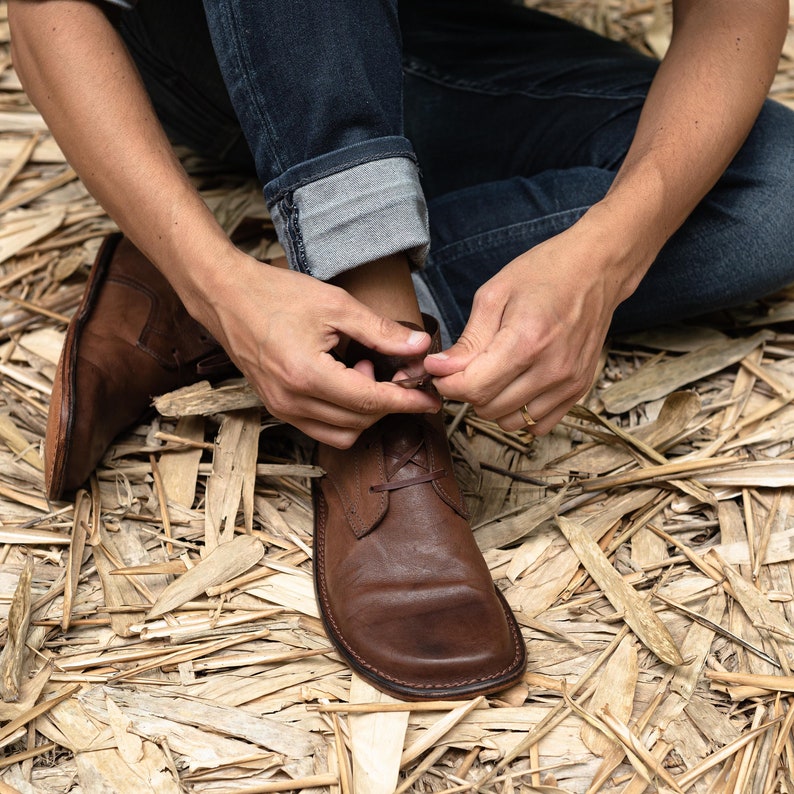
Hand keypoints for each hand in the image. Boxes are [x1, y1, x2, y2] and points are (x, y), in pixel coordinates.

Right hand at [196, 251, 438, 446]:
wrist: (226, 296)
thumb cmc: (276, 294)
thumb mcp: (336, 305)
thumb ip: (380, 330)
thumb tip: (419, 346)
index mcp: (308, 375)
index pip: (371, 401)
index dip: (406, 401)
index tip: (431, 400)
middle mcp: (292, 401)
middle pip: (360, 421)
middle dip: (388, 403)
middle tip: (397, 372)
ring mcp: (281, 408)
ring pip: (342, 433)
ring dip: (365, 412)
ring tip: (362, 372)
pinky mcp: (277, 408)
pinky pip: (321, 428)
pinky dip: (344, 414)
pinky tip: (344, 380)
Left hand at [423, 220, 633, 433]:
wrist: (597, 269)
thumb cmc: (544, 273)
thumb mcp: (495, 295)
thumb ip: (468, 340)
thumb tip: (439, 369)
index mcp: (527, 341)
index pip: (474, 388)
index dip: (447, 383)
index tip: (438, 370)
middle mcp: (552, 368)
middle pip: (488, 407)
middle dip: (467, 391)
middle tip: (464, 367)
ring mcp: (569, 383)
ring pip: (510, 421)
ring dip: (492, 404)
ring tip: (492, 374)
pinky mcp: (579, 390)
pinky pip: (538, 425)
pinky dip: (519, 412)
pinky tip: (514, 386)